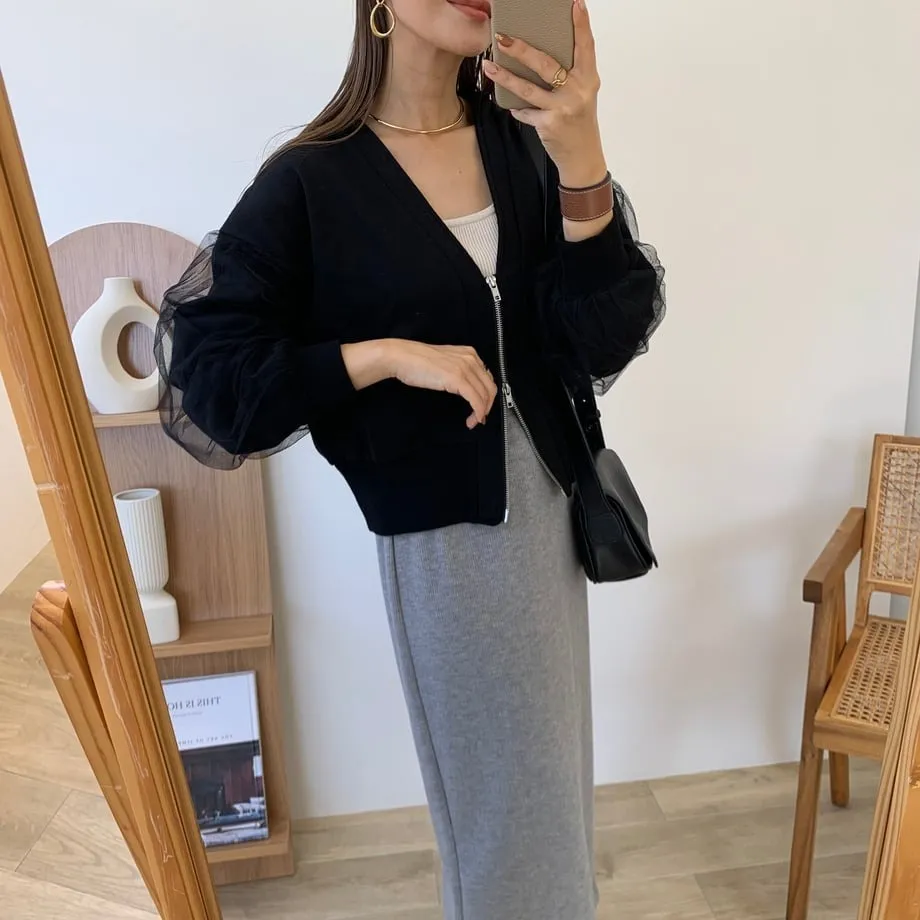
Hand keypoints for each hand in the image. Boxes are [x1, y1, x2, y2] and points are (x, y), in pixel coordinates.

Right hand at [341, 339, 497, 428]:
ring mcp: (465, 368)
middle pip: (490, 387)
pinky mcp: (457, 379)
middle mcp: (471, 359)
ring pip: (485, 395)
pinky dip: (477, 412)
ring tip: (474, 421)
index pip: (487, 378)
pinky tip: (472, 419)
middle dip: (488, 406)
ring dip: (482, 412)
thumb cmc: (416, 361)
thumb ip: (458, 372)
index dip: (487, 396)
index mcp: (469, 354)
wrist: (402, 356)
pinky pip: (475, 400)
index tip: (483, 407)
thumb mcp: (445, 363)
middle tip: (481, 418)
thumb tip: (466, 388)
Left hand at [482, 0, 606, 188]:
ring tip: (489, 67)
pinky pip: (526, 112)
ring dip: (505, 77)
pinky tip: (510, 105)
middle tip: (502, 37)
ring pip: (528, 88)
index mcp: (588, 79)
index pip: (586, 46)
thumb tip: (542, 52)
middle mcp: (577, 91)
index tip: (574, 3)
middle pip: (546, 64)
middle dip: (521, 49)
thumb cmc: (579, 122)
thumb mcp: (582, 94)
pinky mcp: (549, 124)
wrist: (583, 158)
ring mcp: (563, 108)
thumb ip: (570, 74)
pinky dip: (517, 108)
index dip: (581, 24)